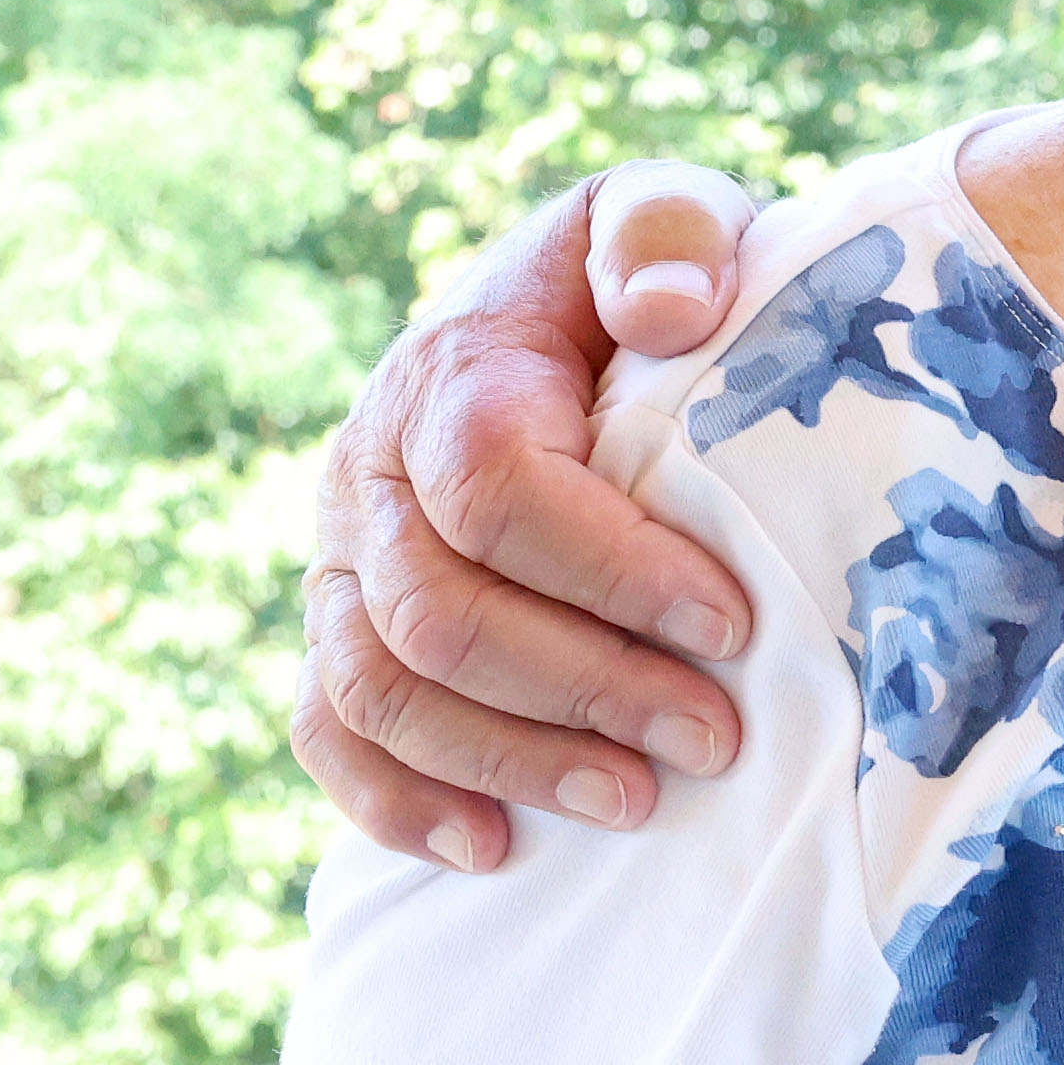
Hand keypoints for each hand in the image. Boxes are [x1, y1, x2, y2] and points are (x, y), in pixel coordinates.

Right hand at [288, 164, 767, 868]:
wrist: (564, 308)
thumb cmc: (646, 274)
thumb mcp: (668, 218)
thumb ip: (668, 234)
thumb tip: (670, 308)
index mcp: (454, 370)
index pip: (498, 489)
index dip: (612, 568)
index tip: (733, 621)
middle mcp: (371, 467)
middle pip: (440, 610)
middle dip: (581, 686)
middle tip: (713, 739)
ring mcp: (342, 554)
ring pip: (380, 686)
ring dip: (508, 757)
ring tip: (638, 801)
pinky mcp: (342, 622)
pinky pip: (330, 728)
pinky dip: (397, 800)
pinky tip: (495, 846)